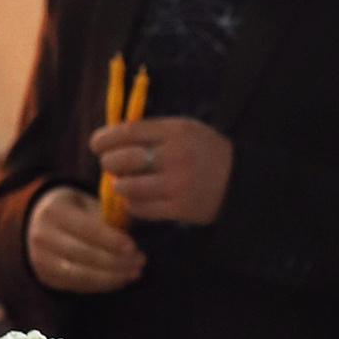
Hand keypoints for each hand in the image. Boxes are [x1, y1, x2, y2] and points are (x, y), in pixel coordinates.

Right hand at [28, 185, 145, 293]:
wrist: (39, 222)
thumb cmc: (75, 210)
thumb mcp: (88, 203)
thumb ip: (107, 216)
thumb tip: (131, 233)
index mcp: (54, 211)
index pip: (85, 228)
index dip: (110, 240)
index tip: (133, 247)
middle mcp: (42, 237)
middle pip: (84, 255)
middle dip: (116, 261)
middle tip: (140, 261)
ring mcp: (42, 260)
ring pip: (81, 275)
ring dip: (112, 277)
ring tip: (134, 272)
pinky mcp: (47, 277)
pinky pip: (78, 286)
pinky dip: (102, 285)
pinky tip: (121, 279)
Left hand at [90, 112, 233, 225]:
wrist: (243, 182)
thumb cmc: (207, 152)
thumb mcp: (186, 130)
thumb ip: (154, 130)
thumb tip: (113, 134)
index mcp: (176, 131)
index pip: (129, 131)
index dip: (106, 138)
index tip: (95, 144)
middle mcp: (176, 156)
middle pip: (124, 159)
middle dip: (109, 163)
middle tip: (109, 166)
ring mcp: (178, 184)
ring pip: (129, 187)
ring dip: (119, 185)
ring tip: (123, 184)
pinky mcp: (180, 208)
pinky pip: (141, 208)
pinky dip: (132, 205)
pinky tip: (137, 200)